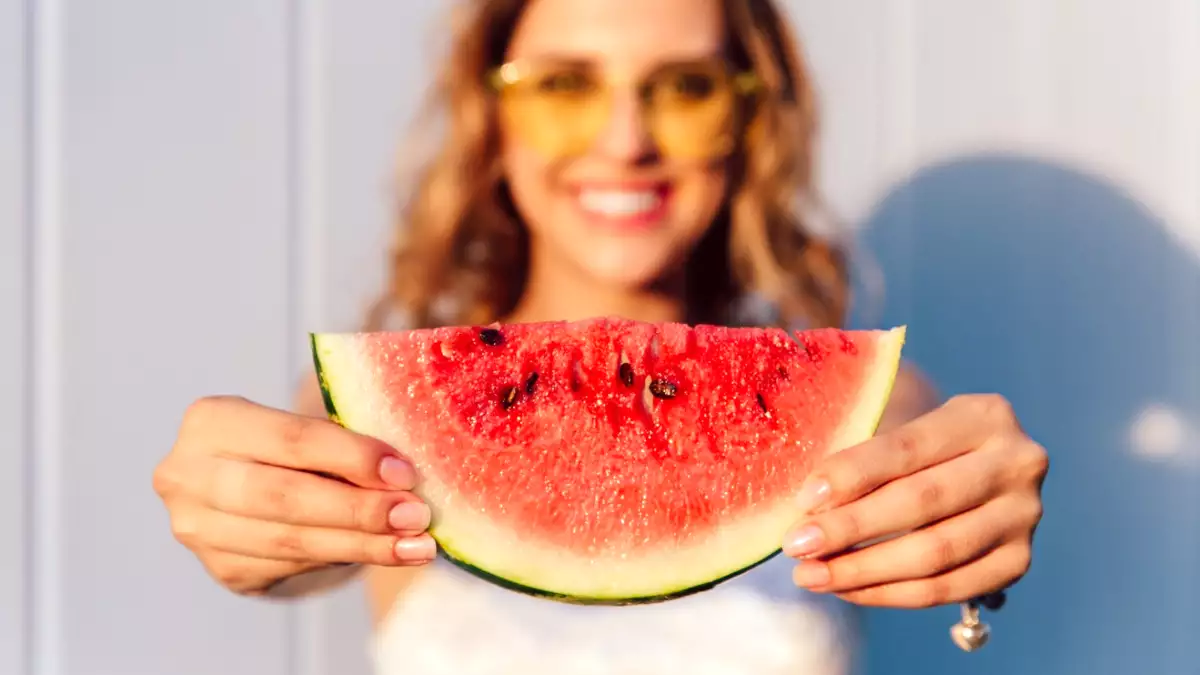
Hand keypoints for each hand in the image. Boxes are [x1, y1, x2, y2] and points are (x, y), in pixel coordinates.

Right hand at [153, 395, 435, 595]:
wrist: (251, 486)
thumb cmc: (291, 446)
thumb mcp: (306, 427)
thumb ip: (341, 443)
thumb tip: (403, 475)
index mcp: (211, 421)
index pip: (291, 439)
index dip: (352, 457)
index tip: (405, 473)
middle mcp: (188, 475)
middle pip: (285, 496)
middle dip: (358, 509)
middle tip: (415, 515)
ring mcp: (197, 528)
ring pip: (290, 541)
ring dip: (362, 544)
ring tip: (415, 544)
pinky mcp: (220, 568)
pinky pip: (291, 567)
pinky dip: (343, 559)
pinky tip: (385, 553)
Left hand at [781, 393, 1047, 607]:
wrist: (977, 468)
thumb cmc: (920, 447)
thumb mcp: (901, 428)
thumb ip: (862, 460)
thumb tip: (808, 506)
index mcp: (983, 415)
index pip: (907, 448)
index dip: (852, 475)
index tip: (803, 499)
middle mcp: (1016, 463)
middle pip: (923, 502)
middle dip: (851, 528)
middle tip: (798, 546)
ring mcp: (1024, 516)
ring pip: (935, 554)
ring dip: (864, 570)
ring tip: (811, 575)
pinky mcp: (1018, 561)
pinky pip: (947, 589)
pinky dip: (891, 593)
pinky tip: (847, 590)